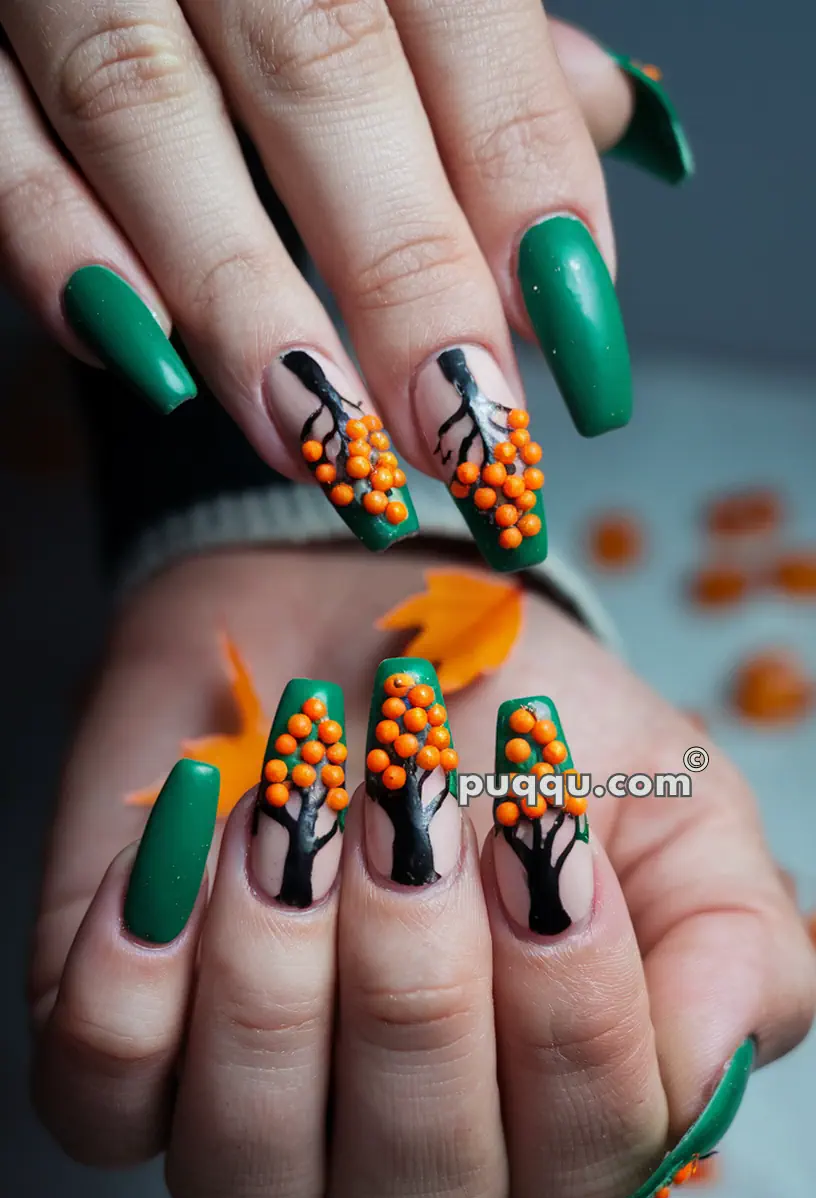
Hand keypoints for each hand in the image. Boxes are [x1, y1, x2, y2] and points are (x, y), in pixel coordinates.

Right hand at [0, 3, 688, 565]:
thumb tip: (605, 116)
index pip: (468, 30)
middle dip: (401, 278)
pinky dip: (56, 247)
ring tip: (323, 444)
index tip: (581, 355)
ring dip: (240, 299)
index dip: (529, 192)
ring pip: (145, 111)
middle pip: (321, 76)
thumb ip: (488, 29)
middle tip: (462, 440)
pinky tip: (147, 362)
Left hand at [29, 550, 814, 1197]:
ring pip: (248, 1185)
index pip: (585, 1163)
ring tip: (291, 818)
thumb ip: (733, 939)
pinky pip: (102, 1102)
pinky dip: (137, 978)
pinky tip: (189, 844)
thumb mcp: (663, 792)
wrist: (347, 616)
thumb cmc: (509, 710)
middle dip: (415, 996)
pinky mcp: (122, 1055)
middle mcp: (403, 1141)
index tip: (540, 826)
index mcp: (554, 1099)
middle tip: (407, 815)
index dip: (571, 1017)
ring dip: (274, 989)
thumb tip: (706, 1071)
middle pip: (415, 1197)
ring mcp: (253, 1113)